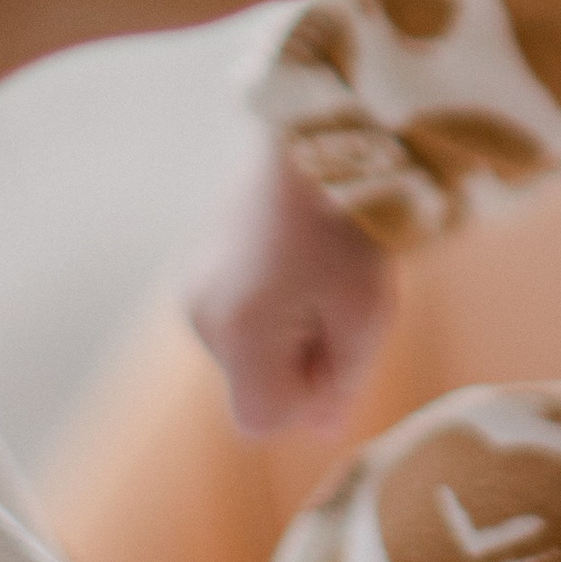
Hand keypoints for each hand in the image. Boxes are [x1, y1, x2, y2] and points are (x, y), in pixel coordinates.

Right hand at [183, 141, 396, 435]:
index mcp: (237, 332)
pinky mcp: (199, 262)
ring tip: (322, 268)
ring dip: (288, 331)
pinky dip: (271, 304)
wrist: (321, 130)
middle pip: (253, 384)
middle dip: (300, 361)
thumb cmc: (352, 221)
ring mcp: (193, 285)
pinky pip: (238, 315)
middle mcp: (200, 315)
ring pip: (247, 350)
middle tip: (339, 296)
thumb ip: (341, 383)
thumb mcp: (367, 312)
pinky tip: (298, 255)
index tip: (338, 343)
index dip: (308, 398)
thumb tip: (321, 431)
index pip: (262, 421)